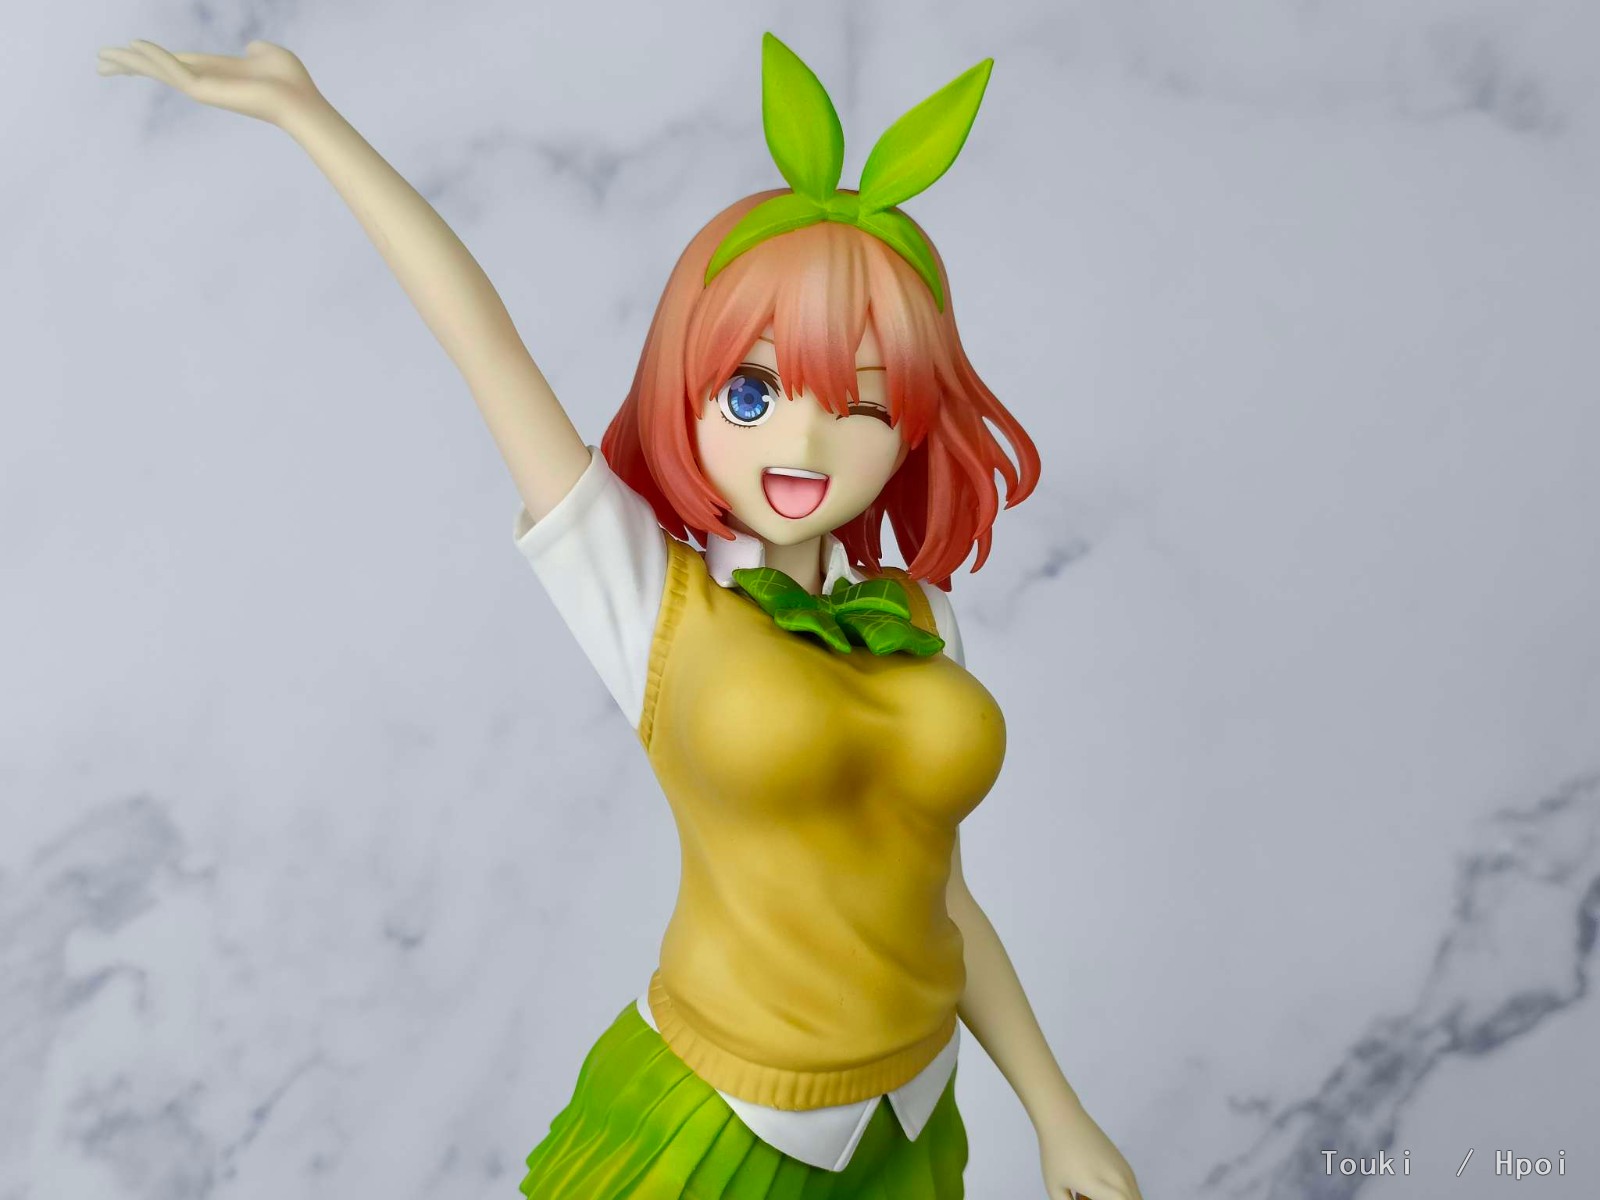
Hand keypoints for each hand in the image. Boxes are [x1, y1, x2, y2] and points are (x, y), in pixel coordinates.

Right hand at [96, 38, 325, 127]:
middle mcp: (205, 80)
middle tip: (99, 63)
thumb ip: (257, 50)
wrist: (301, 101)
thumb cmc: (292, 82)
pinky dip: (155, 58)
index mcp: (216, 70)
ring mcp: (203, 88)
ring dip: (130, 62)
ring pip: (157, 72)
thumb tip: (253, 49)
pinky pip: (174, 71)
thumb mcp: (271, 55)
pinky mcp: (206, 91)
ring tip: (102, 58)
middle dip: (129, 65)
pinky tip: (135, 48)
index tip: (128, 52)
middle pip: (157, 69)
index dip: (149, 56)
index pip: (174, 62)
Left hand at [1035, 1100, 1142, 1199]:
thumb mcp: (1056, 1189)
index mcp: (1104, 1189)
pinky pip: (1130, 1192)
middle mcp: (1121, 1181)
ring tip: (1083, 1194)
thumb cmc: (1056, 1154)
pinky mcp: (1125, 1166)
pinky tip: (1087, 1191)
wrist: (1063, 1119)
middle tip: (1085, 1197)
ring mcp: (1126, 1172)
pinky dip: (1118, 1196)